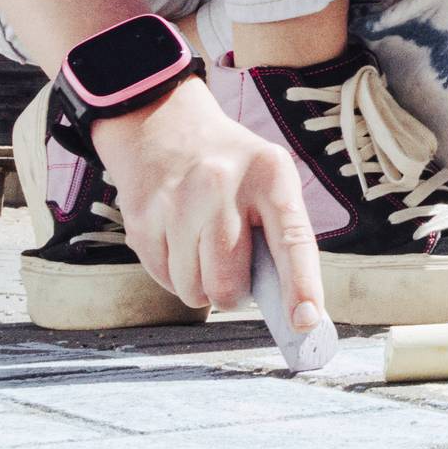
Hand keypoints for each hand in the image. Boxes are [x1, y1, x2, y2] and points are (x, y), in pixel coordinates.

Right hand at [92, 78, 326, 329]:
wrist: (163, 126)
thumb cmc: (232, 169)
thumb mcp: (269, 179)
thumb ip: (281, 235)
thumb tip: (290, 309)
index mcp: (270, 175)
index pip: (291, 240)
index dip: (301, 286)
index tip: (305, 322)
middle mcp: (222, 186)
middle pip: (229, 284)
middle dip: (234, 293)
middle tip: (234, 268)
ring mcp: (177, 203)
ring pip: (194, 290)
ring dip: (202, 284)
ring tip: (203, 245)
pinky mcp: (142, 220)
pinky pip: (165, 281)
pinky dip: (176, 274)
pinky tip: (179, 239)